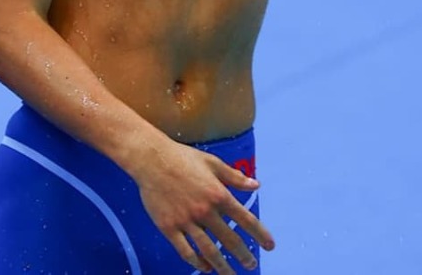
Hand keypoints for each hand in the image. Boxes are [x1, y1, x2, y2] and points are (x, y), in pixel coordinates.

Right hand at [132, 141, 275, 273]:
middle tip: (250, 265)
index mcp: (218, 194)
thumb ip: (235, 177)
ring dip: (222, 266)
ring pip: (208, 250)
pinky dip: (197, 262)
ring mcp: (186, 221)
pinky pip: (185, 251)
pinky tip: (205, 267)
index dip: (260, 234)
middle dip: (243, 255)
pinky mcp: (169, 227)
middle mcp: (205, 210)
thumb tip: (256, 185)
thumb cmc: (183, 157)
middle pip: (229, 240)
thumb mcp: (213, 163)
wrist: (151, 159)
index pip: (246, 219)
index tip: (270, 246)